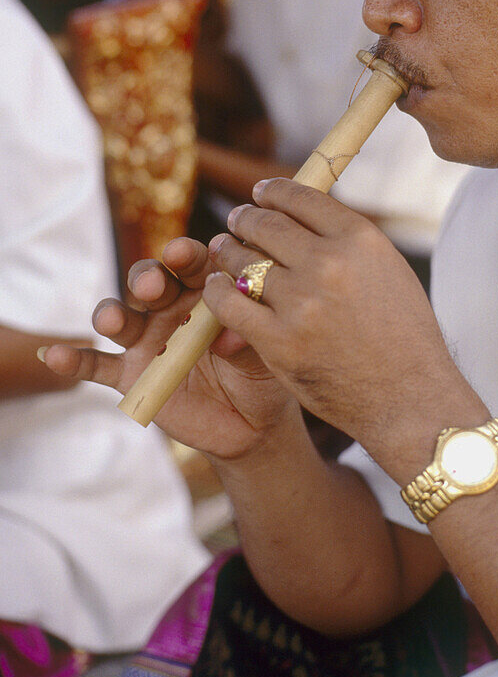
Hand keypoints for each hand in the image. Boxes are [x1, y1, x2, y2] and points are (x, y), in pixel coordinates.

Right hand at [42, 237, 295, 458]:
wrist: (253, 423)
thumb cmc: (263, 373)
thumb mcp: (265, 353)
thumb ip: (246, 337)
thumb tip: (229, 335)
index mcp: (207, 290)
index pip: (193, 264)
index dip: (185, 256)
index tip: (182, 253)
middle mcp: (172, 307)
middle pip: (151, 281)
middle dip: (148, 279)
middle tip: (153, 285)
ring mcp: (147, 339)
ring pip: (121, 317)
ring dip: (111, 314)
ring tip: (111, 321)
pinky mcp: (131, 374)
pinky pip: (97, 365)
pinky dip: (73, 360)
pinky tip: (54, 356)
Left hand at [203, 179, 466, 451]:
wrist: (409, 399)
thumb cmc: (405, 337)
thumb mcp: (389, 271)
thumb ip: (349, 243)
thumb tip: (307, 218)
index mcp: (360, 240)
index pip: (302, 198)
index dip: (273, 192)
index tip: (260, 193)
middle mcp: (329, 264)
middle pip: (267, 225)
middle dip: (244, 219)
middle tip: (236, 220)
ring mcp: (301, 303)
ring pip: (242, 261)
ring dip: (226, 252)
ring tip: (222, 251)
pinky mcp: (278, 341)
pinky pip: (229, 304)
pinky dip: (217, 291)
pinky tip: (215, 288)